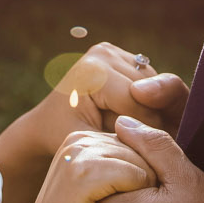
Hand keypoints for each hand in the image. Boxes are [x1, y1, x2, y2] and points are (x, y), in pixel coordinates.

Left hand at [0, 42, 182, 166]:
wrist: (46, 123)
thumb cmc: (64, 138)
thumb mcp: (91, 145)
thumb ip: (122, 140)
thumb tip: (156, 139)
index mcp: (93, 72)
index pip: (137, 104)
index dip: (145, 131)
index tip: (144, 152)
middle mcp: (103, 53)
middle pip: (149, 91)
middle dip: (150, 120)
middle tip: (142, 142)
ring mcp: (111, 50)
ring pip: (154, 84)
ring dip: (152, 108)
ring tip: (137, 130)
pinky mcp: (118, 54)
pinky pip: (149, 79)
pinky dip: (148, 99)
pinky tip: (135, 116)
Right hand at [20, 130, 155, 202]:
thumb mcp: (100, 190)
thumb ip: (120, 166)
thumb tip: (150, 148)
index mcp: (82, 138)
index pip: (136, 141)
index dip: (144, 173)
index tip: (130, 202)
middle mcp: (79, 139)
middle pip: (141, 149)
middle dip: (146, 180)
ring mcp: (78, 154)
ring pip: (140, 161)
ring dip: (144, 192)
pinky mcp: (82, 174)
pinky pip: (132, 175)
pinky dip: (137, 197)